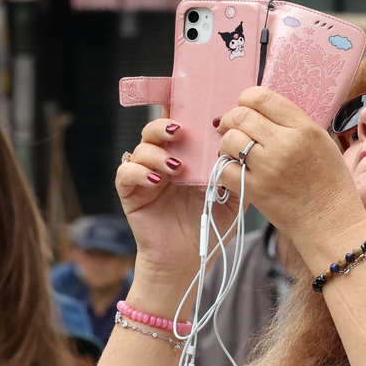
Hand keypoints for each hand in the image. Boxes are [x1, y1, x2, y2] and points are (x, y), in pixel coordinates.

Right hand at [116, 119, 240, 289]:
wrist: (190, 260)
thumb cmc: (209, 227)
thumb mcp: (232, 197)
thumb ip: (236, 172)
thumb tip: (239, 146)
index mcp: (185, 157)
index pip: (179, 126)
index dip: (181, 111)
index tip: (193, 106)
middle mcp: (162, 162)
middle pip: (154, 130)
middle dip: (165, 126)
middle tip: (181, 132)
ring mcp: (144, 177)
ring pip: (140, 148)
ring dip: (157, 153)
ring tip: (176, 169)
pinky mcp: (130, 194)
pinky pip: (125, 173)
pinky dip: (139, 172)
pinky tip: (157, 181)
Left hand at [214, 87, 365, 263]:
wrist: (331, 222)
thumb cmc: (329, 182)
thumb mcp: (322, 142)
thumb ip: (293, 124)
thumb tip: (262, 111)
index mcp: (303, 128)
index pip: (262, 97)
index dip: (247, 99)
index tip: (246, 108)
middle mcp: (285, 144)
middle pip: (241, 116)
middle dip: (231, 119)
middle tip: (232, 128)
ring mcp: (268, 168)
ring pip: (230, 140)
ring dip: (227, 143)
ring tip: (234, 151)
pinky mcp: (255, 190)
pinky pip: (225, 169)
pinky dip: (224, 167)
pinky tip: (234, 169)